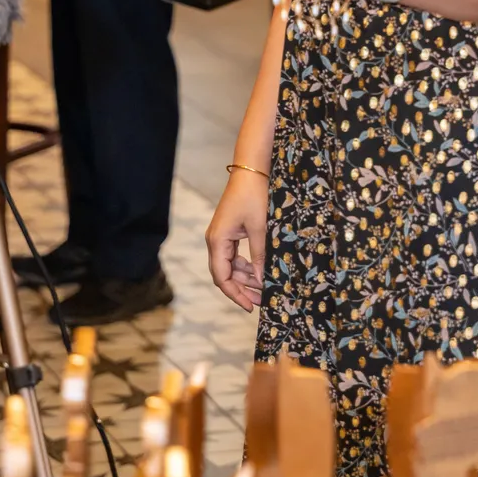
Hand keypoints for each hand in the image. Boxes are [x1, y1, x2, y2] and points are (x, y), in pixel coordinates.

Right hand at [206, 170, 267, 311]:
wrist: (251, 170)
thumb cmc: (254, 196)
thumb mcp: (260, 228)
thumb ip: (259, 256)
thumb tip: (262, 281)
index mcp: (217, 241)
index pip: (221, 277)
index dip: (235, 294)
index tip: (249, 306)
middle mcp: (215, 240)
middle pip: (224, 274)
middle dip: (241, 289)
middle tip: (260, 301)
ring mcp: (221, 236)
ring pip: (230, 266)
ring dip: (244, 278)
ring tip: (262, 290)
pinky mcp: (229, 231)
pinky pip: (234, 255)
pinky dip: (246, 266)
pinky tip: (258, 273)